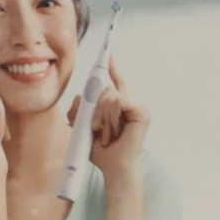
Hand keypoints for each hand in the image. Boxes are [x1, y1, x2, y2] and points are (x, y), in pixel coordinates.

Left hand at [76, 60, 148, 188]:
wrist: (113, 167)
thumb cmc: (100, 152)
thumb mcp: (82, 129)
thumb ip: (77, 112)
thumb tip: (79, 97)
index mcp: (116, 109)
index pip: (114, 84)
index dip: (112, 68)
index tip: (109, 53)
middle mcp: (128, 105)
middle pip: (106, 90)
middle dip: (95, 109)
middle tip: (95, 128)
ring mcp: (136, 109)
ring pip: (110, 96)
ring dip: (102, 116)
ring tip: (107, 135)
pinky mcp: (142, 113)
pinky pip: (119, 102)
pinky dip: (111, 117)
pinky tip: (115, 131)